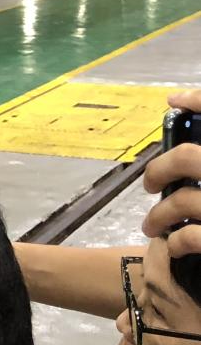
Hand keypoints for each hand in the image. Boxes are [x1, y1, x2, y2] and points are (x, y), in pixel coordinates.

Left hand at [143, 92, 200, 240]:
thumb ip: (200, 146)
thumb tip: (175, 99)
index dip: (199, 100)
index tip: (174, 102)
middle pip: (188, 158)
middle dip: (159, 171)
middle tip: (149, 186)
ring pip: (182, 200)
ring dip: (158, 216)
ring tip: (151, 226)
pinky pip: (191, 236)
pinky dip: (176, 241)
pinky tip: (174, 245)